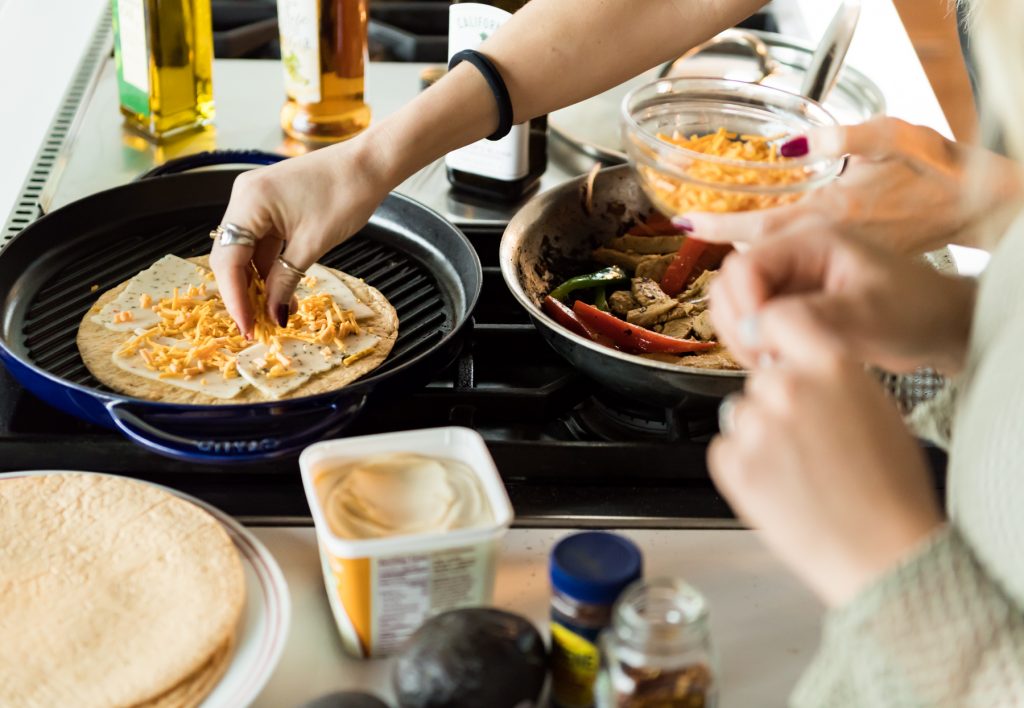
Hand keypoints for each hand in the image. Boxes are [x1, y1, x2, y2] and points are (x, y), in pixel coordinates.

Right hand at [210, 137, 389, 336]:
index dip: (235, 299)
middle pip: (230, 256)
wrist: (370, 164)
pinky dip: (268, 266)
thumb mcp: (313, 245)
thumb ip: (285, 280)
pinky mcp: (270, 203)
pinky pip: (261, 241)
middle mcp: (243, 197)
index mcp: (248, 202)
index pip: (228, 260)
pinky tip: (279, 290)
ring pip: (245, 251)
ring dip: (257, 282)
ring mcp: (256, 199)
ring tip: (271, 313)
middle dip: (242, 293)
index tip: (246, 329)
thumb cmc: (346, 194)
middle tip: (255, 326)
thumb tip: (273, 314)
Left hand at [674, 118, 1023, 254]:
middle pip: (755, 255)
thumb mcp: (896, 139)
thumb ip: (844, 138)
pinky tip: (754, 244)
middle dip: (718, 242)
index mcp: (832, 214)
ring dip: (739, 252)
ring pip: (773, 264)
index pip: (759, 228)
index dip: (717, 227)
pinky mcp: (840, 267)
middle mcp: (827, 245)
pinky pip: (794, 268)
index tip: (683, 223)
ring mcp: (833, 262)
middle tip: (687, 229)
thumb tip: (788, 146)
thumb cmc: (937, 174)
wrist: (971, 211)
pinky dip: (768, 257)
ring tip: (710, 230)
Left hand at [707, 310, 943, 606]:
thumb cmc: (890, 489)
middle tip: (808, 443)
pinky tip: (780, 487)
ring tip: (799, 471)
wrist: (884, 552)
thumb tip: (798, 370)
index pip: (780, 320)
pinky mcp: (733, 464)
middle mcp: (789, 387)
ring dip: (758, 436)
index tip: (771, 349)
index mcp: (831, 365)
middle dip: (776, 404)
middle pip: (762, 379)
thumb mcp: (875, 408)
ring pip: (741, 415)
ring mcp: (757, 426)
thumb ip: (830, 380)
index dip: (773, 338)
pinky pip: (726, 451)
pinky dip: (743, 468)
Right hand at [709, 228, 976, 374]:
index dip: (742, 305)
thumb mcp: (867, 315)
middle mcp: (791, 256)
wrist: (941, 328)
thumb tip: (752, 329)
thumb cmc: (917, 312)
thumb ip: (807, 318)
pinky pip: (752, 325)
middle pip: (729, 284)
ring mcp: (788, 282)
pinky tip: (779, 363)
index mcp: (809, 240)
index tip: (762, 344)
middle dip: (738, 325)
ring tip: (773, 364)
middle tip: (765, 359)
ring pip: (735, 307)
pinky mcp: (789, 307)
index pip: (743, 266)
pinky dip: (755, 347)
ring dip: (743, 338)